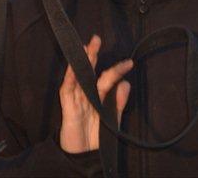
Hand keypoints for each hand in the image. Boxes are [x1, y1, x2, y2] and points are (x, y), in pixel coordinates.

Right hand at [59, 34, 132, 153]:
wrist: (84, 158)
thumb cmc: (97, 140)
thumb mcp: (112, 121)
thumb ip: (118, 104)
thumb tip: (126, 83)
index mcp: (99, 97)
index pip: (108, 79)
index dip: (117, 70)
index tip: (129, 62)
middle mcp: (87, 94)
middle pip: (90, 71)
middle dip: (93, 54)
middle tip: (97, 39)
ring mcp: (76, 98)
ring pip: (78, 75)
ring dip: (81, 61)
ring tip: (86, 47)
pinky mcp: (67, 105)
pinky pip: (68, 89)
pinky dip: (71, 77)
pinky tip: (74, 68)